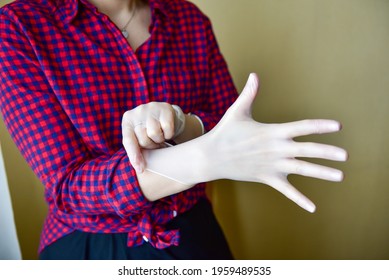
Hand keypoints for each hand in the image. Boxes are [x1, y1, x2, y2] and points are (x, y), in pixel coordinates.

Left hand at [122, 102, 176, 172]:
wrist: (162, 114)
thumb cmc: (147, 129)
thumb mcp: (138, 136)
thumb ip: (135, 148)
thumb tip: (140, 169)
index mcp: (127, 121)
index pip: (128, 141)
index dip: (134, 156)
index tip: (141, 169)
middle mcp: (137, 112)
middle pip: (144, 139)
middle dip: (151, 145)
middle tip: (154, 142)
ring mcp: (151, 108)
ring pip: (155, 134)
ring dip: (160, 139)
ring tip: (159, 135)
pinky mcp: (164, 108)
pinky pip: (167, 129)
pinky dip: (169, 134)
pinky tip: (166, 129)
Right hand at [206, 73, 347, 211]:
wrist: (211, 156)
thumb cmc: (225, 132)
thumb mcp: (238, 111)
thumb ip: (249, 93)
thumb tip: (254, 74)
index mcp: (273, 131)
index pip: (302, 127)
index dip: (321, 126)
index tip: (338, 126)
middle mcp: (276, 149)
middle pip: (308, 150)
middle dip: (328, 152)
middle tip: (345, 156)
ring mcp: (272, 165)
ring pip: (302, 170)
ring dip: (322, 173)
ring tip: (340, 176)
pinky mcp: (267, 177)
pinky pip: (286, 190)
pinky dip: (299, 199)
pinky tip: (313, 208)